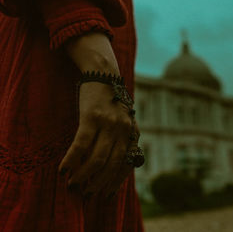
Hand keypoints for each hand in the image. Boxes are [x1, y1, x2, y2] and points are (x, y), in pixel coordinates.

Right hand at [58, 80, 138, 198]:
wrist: (103, 74)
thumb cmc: (111, 102)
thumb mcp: (123, 121)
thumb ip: (121, 141)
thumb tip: (111, 166)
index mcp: (133, 134)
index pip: (127, 165)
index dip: (116, 182)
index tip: (107, 195)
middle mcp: (124, 130)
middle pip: (112, 165)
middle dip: (99, 183)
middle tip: (86, 193)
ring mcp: (109, 123)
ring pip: (97, 158)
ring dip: (83, 175)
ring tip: (73, 184)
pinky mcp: (92, 117)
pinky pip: (81, 145)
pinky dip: (72, 160)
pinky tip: (63, 169)